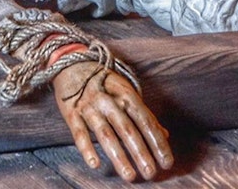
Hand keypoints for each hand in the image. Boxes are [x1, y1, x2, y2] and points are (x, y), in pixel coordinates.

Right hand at [52, 61, 173, 181]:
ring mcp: (90, 106)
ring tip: (129, 175)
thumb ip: (144, 114)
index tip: (166, 162)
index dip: (157, 142)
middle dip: (141, 152)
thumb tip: (165, 135)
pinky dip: (87, 148)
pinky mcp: (71, 112)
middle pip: (128, 129)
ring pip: (106, 134)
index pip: (146, 121)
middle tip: (150, 173)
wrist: (72, 62)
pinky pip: (79, 133)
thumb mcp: (126, 91)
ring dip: (119, 156)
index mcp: (126, 94)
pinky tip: (95, 164)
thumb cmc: (104, 82)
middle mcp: (109, 100)